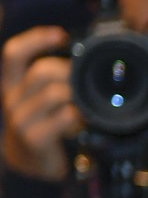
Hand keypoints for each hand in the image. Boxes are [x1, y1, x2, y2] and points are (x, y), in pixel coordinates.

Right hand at [1, 26, 80, 180]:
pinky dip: (79, 115)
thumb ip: (52, 77)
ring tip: (83, 103)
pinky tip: (83, 120)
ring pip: (55, 93)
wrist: (29, 163)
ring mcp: (21, 120)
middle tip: (84, 80)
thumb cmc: (41, 121)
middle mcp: (12, 99)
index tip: (62, 35)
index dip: (36, 39)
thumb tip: (84, 54)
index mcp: (12, 83)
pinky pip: (65, 116)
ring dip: (76, 94)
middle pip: (42, 70)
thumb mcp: (39, 96)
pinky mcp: (34, 138)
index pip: (14, 53)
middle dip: (69, 70)